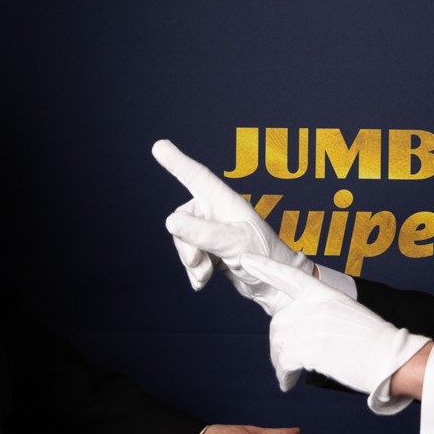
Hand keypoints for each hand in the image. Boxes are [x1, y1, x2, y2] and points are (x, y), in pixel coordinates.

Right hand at [153, 138, 311, 313]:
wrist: (275, 287)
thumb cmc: (266, 257)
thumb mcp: (234, 243)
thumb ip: (203, 232)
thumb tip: (171, 222)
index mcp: (224, 202)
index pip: (197, 177)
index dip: (177, 162)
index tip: (158, 146)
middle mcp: (216, 213)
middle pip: (182, 220)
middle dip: (186, 244)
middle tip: (200, 261)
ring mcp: (213, 232)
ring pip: (183, 241)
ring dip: (191, 261)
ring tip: (206, 273)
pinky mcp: (211, 250)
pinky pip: (190, 256)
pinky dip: (194, 271)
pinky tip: (203, 281)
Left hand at [243, 260, 427, 394]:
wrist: (390, 356)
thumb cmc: (375, 340)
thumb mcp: (346, 313)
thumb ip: (321, 313)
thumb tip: (301, 328)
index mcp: (324, 293)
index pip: (289, 275)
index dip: (266, 267)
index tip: (245, 259)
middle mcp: (314, 306)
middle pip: (279, 322)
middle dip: (279, 343)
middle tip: (285, 361)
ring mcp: (310, 326)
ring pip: (279, 343)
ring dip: (281, 362)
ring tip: (288, 374)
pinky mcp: (307, 349)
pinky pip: (284, 363)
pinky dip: (284, 375)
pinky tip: (288, 383)